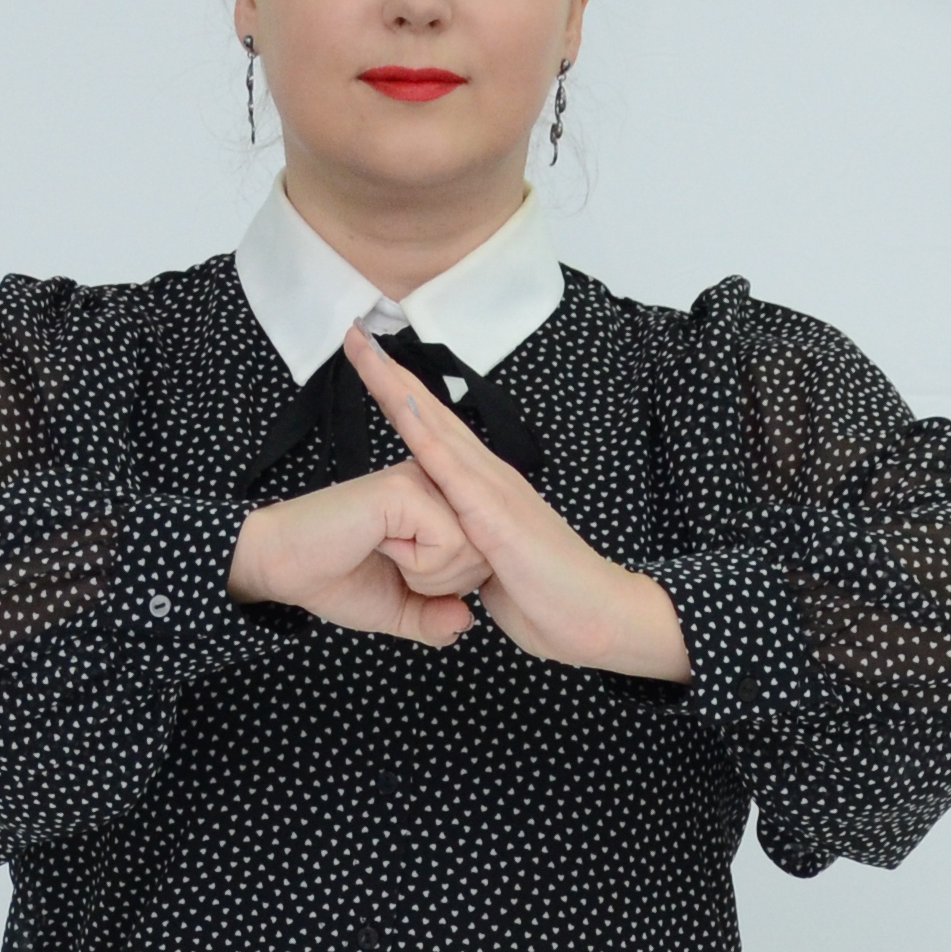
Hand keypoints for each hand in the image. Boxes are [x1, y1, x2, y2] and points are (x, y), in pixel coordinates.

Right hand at [228, 457, 489, 643]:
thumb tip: (466, 621)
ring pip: (472, 548)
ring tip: (389, 556)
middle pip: (485, 551)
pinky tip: (383, 547)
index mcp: (437, 504)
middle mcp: (435, 483)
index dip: (452, 586)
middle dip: (446, 584)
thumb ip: (435, 619)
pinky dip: (419, 564)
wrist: (283, 566)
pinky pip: (449, 543)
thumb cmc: (334, 578)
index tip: (405, 575)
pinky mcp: (406, 489)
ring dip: (430, 575)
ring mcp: (421, 480)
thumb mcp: (398, 610)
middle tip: (397, 568)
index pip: (484, 553)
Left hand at [340, 320, 691, 680]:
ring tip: (368, 351)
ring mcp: (494, 488)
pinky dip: (425, 431)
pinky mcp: (494, 512)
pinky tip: (402, 402)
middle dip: (391, 374)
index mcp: (484, 490)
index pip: (434, 433)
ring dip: (400, 388)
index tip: (370, 364)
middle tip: (355, 333)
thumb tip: (452, 550)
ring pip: (436, 426)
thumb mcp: (492, 569)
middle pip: (431, 414)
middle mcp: (489, 476)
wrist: (596, 618)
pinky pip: (450, 465)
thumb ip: (469, 549)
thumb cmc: (549, 599)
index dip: (402, 397)